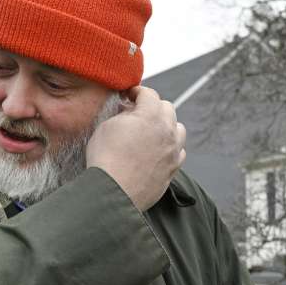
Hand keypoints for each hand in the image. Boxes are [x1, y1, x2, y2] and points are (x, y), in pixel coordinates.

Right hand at [85, 86, 186, 210]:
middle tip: (137, 113)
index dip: (137, 92)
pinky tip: (158, 150)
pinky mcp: (173, 168)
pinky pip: (179, 151)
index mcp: (150, 116)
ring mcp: (173, 150)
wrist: (113, 192)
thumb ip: (122, 114)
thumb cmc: (106, 160)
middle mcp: (167, 131)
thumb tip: (128, 111)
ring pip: (178, 129)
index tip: (130, 96)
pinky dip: (170, 147)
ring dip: (167, 126)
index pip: (149, 94)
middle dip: (153, 107)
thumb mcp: (106, 126)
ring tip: (151, 132)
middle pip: (167, 108)